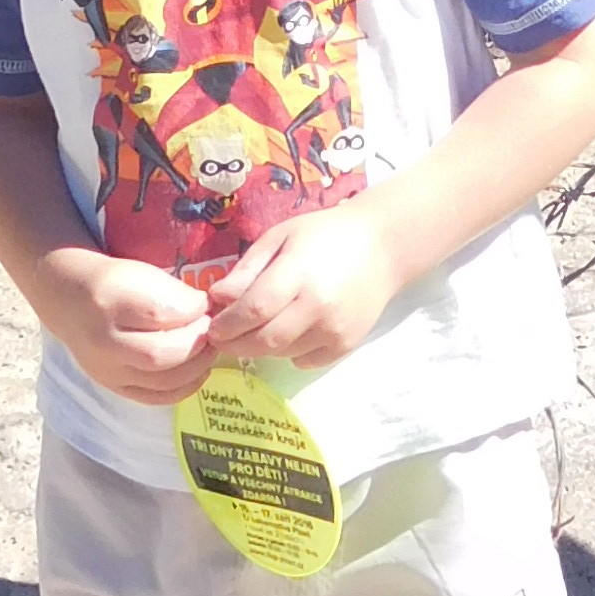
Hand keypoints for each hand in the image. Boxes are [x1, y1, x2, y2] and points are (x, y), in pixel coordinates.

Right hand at [40, 248, 218, 406]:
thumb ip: (172, 291)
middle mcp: (105, 342)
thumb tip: (207, 312)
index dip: (193, 309)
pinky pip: (155, 398)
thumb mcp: (139, 271)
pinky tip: (198, 372)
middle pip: (160, 354)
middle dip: (197, 342)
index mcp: (109, 303)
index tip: (205, 302)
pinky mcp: (115, 387)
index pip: (159, 313)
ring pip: (161, 380)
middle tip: (212, 328)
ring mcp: (108, 371)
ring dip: (196, 366)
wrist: (69, 300)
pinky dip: (184, 388)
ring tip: (209, 349)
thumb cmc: (113, 283)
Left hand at [202, 202, 399, 370]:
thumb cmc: (325, 234)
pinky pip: (305, 361)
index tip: (212, 326)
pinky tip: (290, 331)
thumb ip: (248, 269)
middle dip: (236, 344)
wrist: (382, 247)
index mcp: (298, 274)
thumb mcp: (281, 237)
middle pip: (264, 340)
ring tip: (255, 329)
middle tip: (223, 337)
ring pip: (282, 353)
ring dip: (261, 346)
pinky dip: (290, 353)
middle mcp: (317, 307)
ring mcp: (334, 329)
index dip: (227, 324)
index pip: (253, 310)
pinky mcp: (346, 345)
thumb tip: (217, 297)